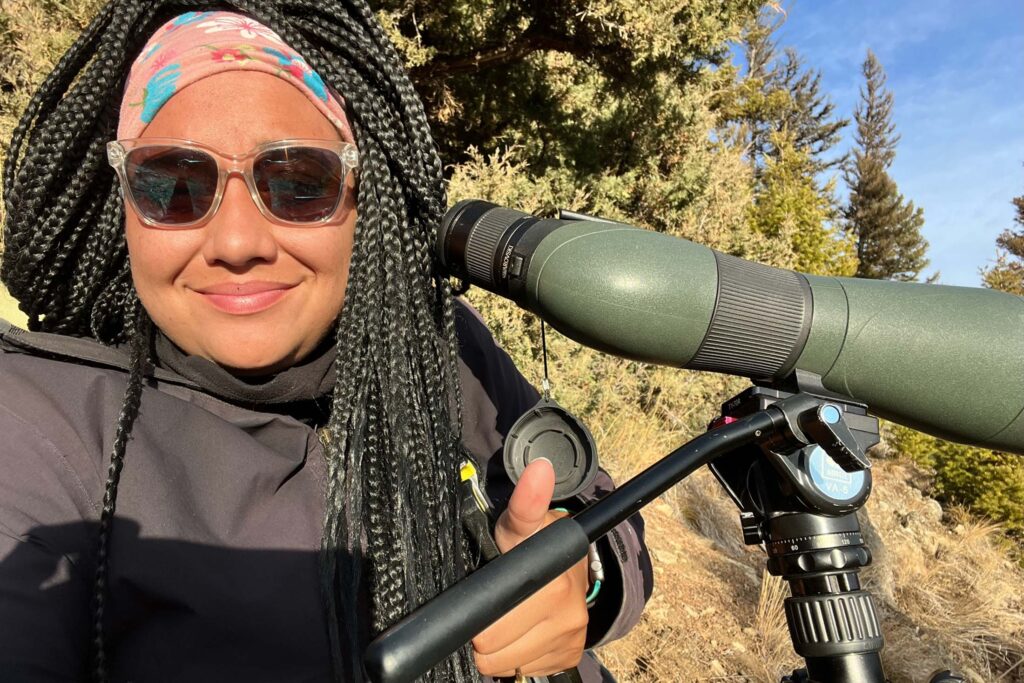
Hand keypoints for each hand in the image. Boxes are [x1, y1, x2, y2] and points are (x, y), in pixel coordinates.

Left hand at [471, 459, 589, 677]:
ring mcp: (571, 640)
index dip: (479, 619)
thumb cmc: (533, 541)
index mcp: (553, 587)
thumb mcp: (522, 523)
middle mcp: (568, 617)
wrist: (570, 565)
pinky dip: (516, 657)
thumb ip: (526, 502)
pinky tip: (521, 631)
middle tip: (492, 604)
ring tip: (505, 617)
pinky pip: (523, 671)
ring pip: (507, 665)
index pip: (492, 630)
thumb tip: (539, 469)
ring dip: (498, 649)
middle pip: (495, 651)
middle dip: (484, 634)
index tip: (481, 601)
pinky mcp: (569, 657)